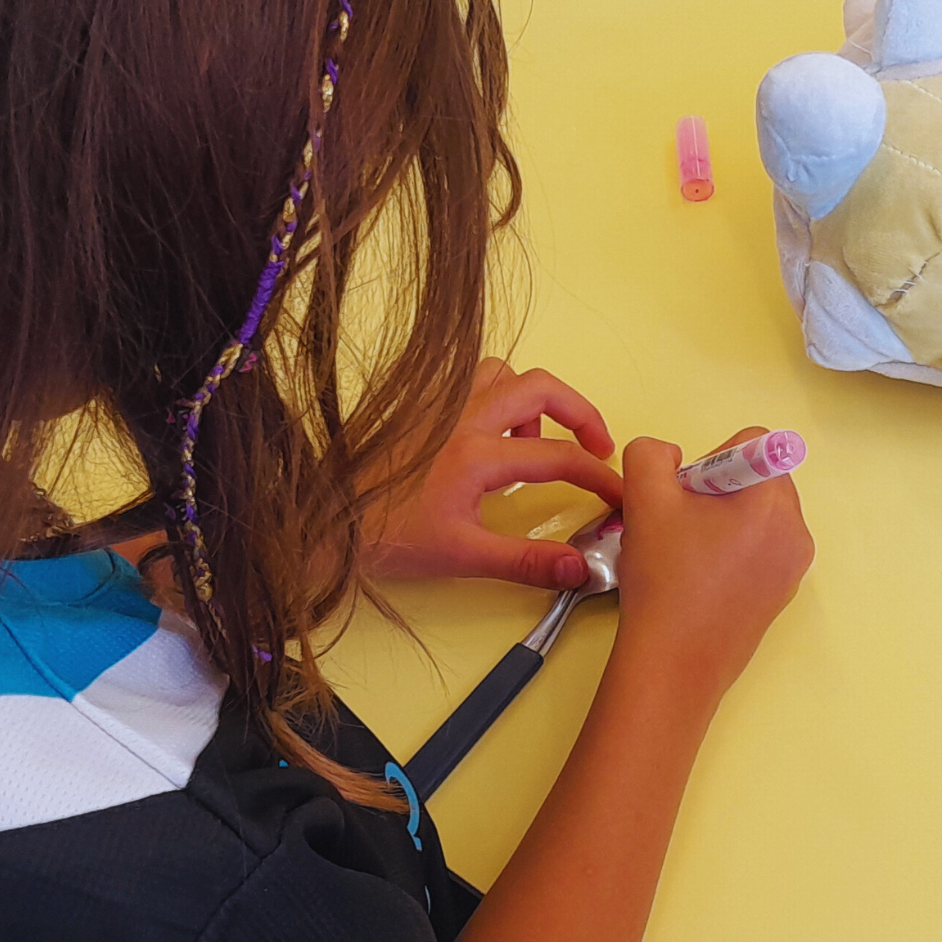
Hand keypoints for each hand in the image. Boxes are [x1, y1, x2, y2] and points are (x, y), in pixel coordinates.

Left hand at [363, 359, 622, 588]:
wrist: (322, 523)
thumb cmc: (383, 537)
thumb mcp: (460, 555)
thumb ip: (525, 561)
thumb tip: (579, 568)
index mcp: (476, 454)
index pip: (559, 458)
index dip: (600, 476)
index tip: (620, 493)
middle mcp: (461, 416)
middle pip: (541, 387)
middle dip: (581, 413)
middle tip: (596, 448)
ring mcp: (439, 405)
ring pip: (503, 373)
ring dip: (534, 400)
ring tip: (538, 442)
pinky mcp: (420, 407)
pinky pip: (472, 381)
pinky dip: (498, 397)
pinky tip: (494, 438)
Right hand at [617, 428, 814, 707]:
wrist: (673, 662)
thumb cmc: (664, 577)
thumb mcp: (643, 497)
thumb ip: (651, 454)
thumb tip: (672, 458)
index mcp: (774, 501)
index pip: (754, 442)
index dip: (710, 458)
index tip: (685, 496)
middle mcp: (797, 531)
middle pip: (756, 480)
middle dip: (715, 491)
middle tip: (678, 525)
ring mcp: (793, 568)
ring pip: (755, 516)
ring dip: (719, 521)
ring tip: (684, 555)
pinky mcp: (781, 595)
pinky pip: (758, 551)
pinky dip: (729, 552)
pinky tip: (697, 580)